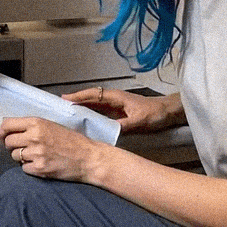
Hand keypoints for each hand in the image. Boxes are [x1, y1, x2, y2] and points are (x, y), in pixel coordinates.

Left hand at [0, 116, 108, 181]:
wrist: (88, 158)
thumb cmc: (71, 141)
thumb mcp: (51, 125)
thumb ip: (31, 126)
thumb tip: (6, 127)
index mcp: (37, 123)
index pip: (7, 124)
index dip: (2, 131)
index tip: (2, 135)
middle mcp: (34, 137)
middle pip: (8, 142)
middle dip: (12, 145)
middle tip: (23, 147)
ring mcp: (36, 153)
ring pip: (14, 156)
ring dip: (22, 157)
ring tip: (37, 155)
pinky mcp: (40, 168)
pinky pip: (24, 168)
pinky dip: (30, 167)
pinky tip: (41, 164)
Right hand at [61, 87, 184, 133]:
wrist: (167, 113)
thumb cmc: (154, 114)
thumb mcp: (140, 121)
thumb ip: (125, 125)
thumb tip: (110, 130)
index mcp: (116, 97)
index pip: (93, 95)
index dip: (79, 97)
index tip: (64, 100)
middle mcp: (113, 99)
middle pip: (90, 98)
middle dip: (75, 100)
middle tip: (58, 106)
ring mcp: (115, 105)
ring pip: (94, 105)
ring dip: (81, 107)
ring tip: (66, 113)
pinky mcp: (117, 112)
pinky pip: (99, 111)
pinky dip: (89, 114)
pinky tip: (83, 121)